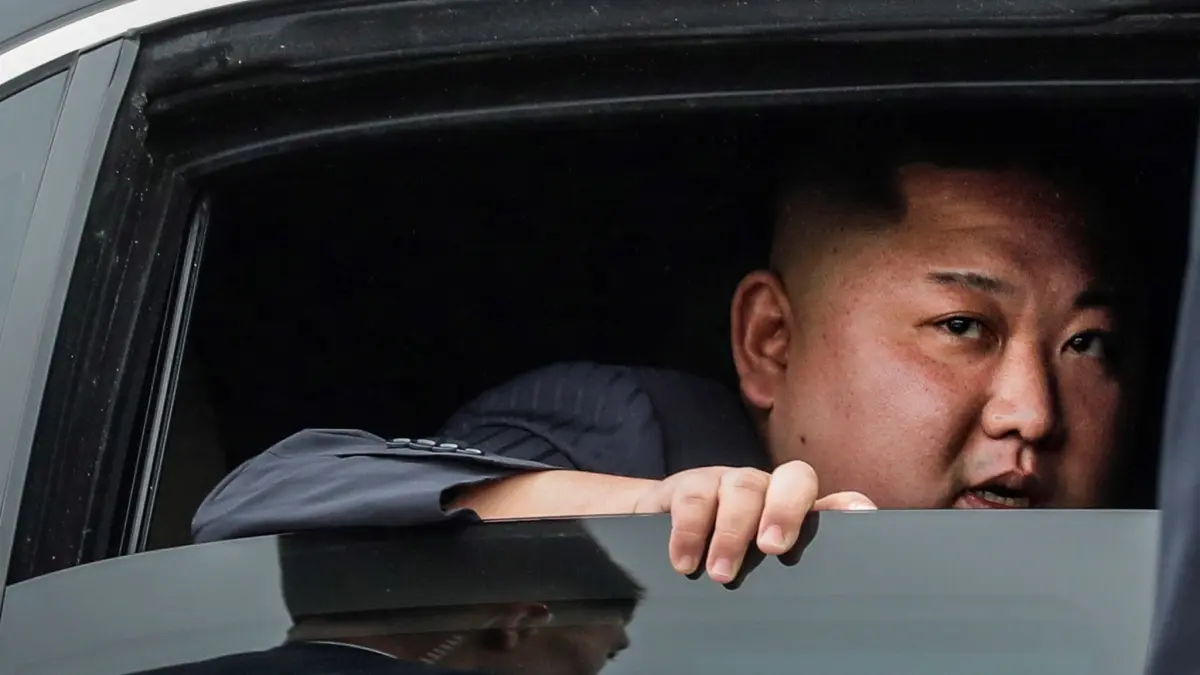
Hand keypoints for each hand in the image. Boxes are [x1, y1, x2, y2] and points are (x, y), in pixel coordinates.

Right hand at [631, 461, 874, 583]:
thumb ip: (795, 569)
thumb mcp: (760, 567)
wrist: (653, 526)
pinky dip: (689, 533)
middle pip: (792, 478)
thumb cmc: (719, 554)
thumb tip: (836, 588)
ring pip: (741, 487)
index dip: (845, 504)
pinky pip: (693, 498)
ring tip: (721, 575)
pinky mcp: (688, 485)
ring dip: (731, 533)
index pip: (831, 499)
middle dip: (785, 510)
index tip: (859, 516)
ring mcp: (728, 482)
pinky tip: (685, 562)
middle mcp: (766, 488)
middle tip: (772, 548)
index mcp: (792, 508)